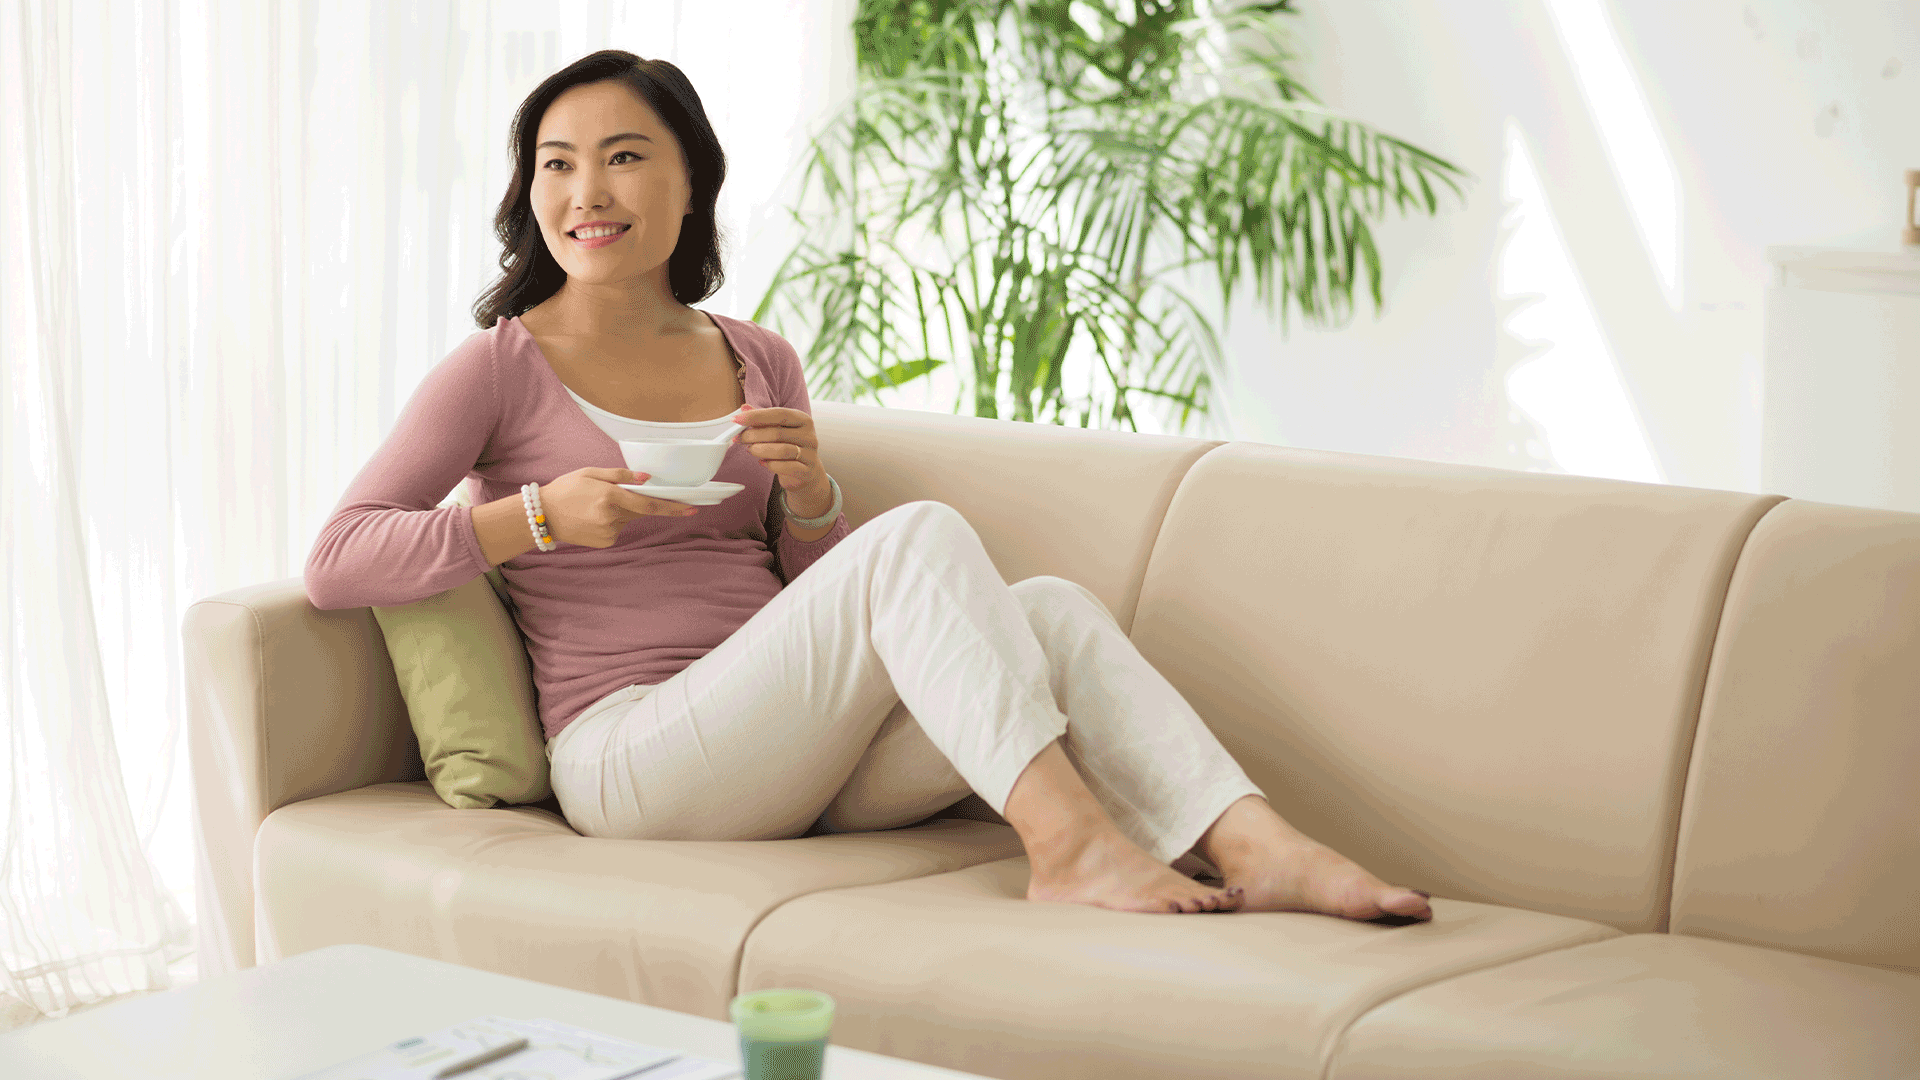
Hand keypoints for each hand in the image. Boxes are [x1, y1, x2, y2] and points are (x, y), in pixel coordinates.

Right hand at [538, 466, 696, 548]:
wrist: (542, 516)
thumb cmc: (565, 489)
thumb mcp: (590, 473)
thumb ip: (620, 475)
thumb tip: (646, 478)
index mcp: (609, 496)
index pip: (649, 503)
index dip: (672, 507)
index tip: (692, 508)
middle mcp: (611, 516)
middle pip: (639, 510)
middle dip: (635, 503)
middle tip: (608, 498)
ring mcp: (608, 532)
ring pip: (626, 520)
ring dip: (618, 512)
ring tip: (592, 506)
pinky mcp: (605, 542)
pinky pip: (617, 529)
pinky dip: (610, 522)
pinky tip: (591, 518)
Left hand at [731, 405, 827, 494]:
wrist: (806, 472)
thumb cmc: (789, 447)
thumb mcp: (778, 430)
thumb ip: (762, 419)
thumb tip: (744, 408)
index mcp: (803, 420)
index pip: (779, 414)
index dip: (756, 416)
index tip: (737, 419)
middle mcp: (809, 435)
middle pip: (777, 433)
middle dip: (753, 435)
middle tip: (739, 438)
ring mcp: (810, 454)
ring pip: (782, 451)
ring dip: (760, 450)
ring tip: (750, 450)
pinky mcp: (807, 471)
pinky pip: (785, 467)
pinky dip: (770, 465)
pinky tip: (762, 462)